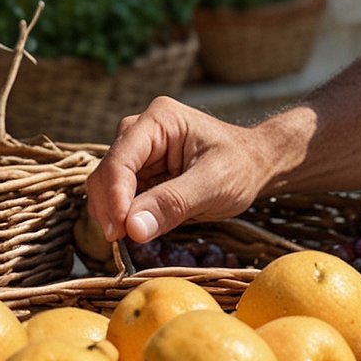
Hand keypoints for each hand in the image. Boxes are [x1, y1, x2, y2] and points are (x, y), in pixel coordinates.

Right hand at [84, 97, 276, 243]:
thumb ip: (173, 203)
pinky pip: (118, 198)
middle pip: (106, 173)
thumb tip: (132, 229)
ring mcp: (138, 152)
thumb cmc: (241, 167)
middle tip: (123, 241)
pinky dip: (122, 216)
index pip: (121, 160)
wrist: (254, 166)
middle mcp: (141, 130)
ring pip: (105, 187)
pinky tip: (138, 228)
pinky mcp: (139, 173)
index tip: (120, 232)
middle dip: (110, 208)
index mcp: (159, 119)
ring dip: (113, 214)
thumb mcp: (214, 185)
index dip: (114, 197)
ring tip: (134, 236)